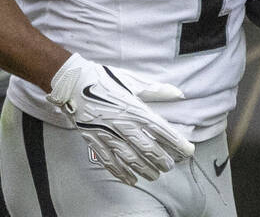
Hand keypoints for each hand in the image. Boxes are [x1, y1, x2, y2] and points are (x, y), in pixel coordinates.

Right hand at [47, 53, 193, 184]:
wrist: (71, 82)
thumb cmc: (103, 79)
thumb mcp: (131, 80)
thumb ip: (156, 90)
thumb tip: (178, 93)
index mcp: (133, 107)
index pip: (160, 129)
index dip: (176, 142)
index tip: (188, 150)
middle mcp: (121, 123)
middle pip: (147, 148)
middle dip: (162, 159)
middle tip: (170, 165)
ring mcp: (106, 134)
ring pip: (129, 158)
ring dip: (144, 169)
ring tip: (155, 175)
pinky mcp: (93, 140)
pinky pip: (109, 161)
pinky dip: (121, 173)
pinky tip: (130, 179)